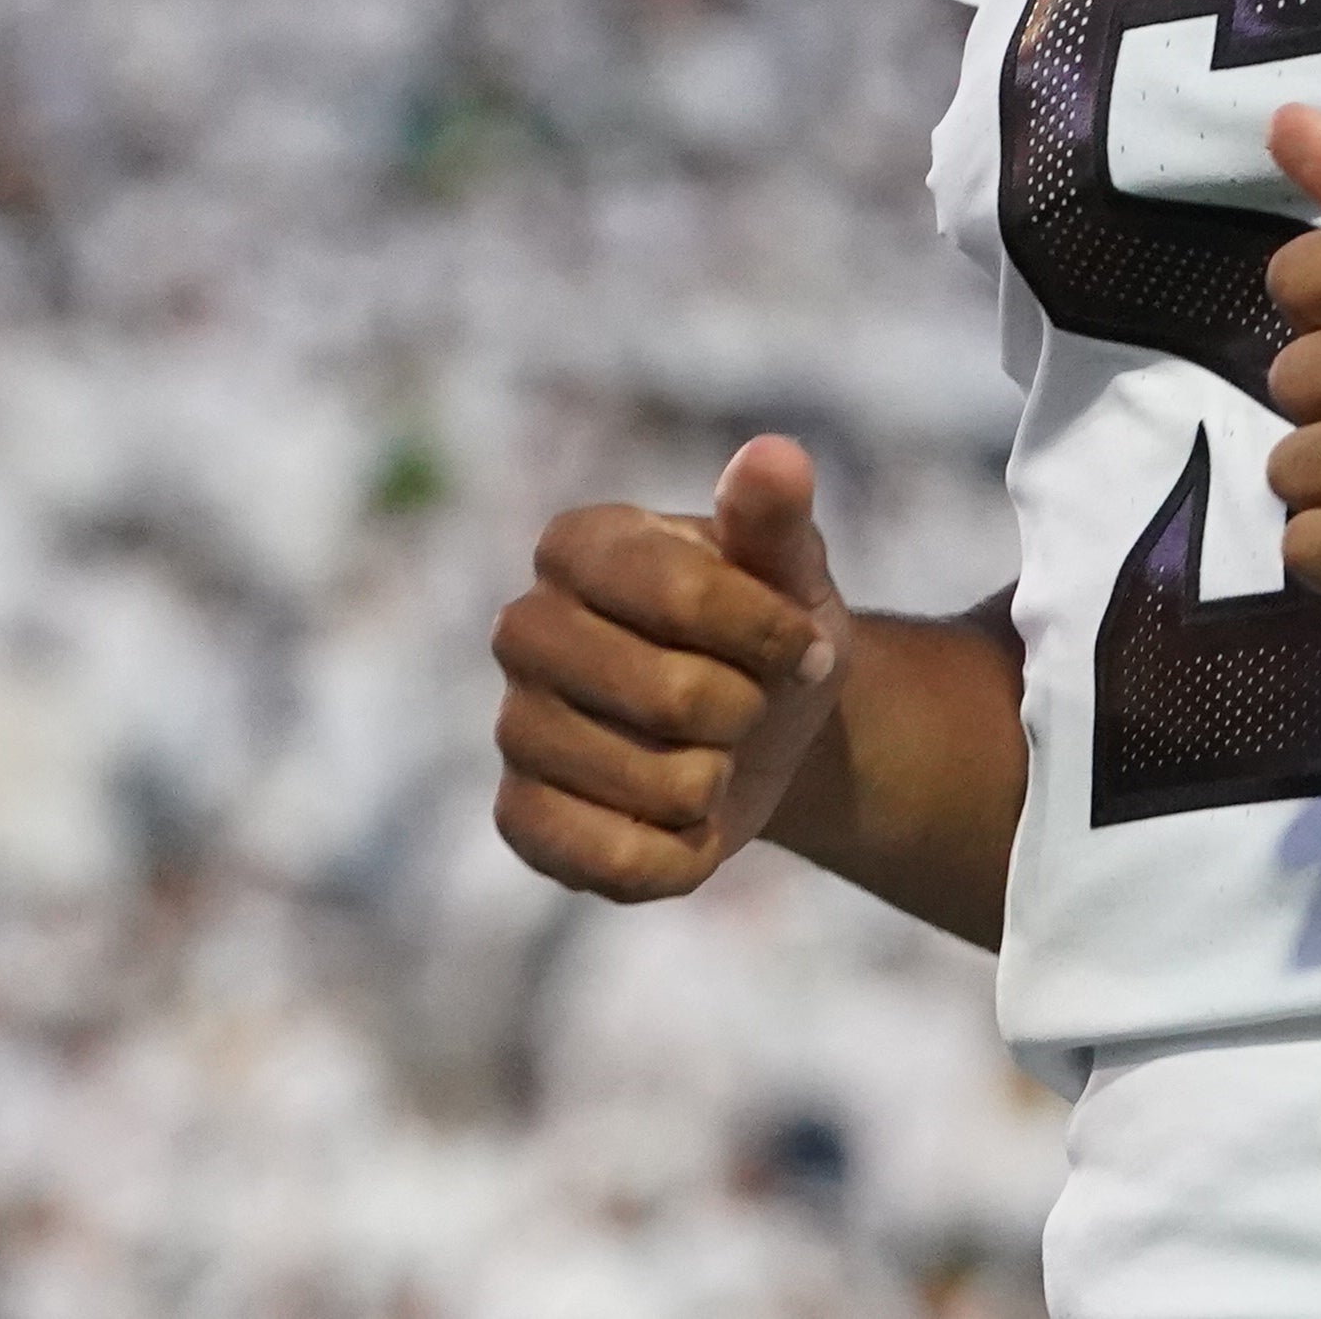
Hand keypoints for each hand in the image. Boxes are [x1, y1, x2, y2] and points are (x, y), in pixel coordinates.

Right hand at [488, 436, 854, 902]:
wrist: (760, 726)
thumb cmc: (768, 624)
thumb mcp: (790, 567)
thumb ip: (775, 517)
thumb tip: (775, 456)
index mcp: (578, 544)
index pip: (684, 594)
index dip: (770, 635)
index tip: (806, 644)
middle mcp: (524, 627)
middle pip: (670, 697)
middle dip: (746, 711)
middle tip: (750, 703)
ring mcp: (513, 727)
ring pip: (654, 786)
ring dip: (719, 783)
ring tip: (711, 755)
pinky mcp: (519, 819)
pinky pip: (614, 864)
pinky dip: (682, 856)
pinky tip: (683, 821)